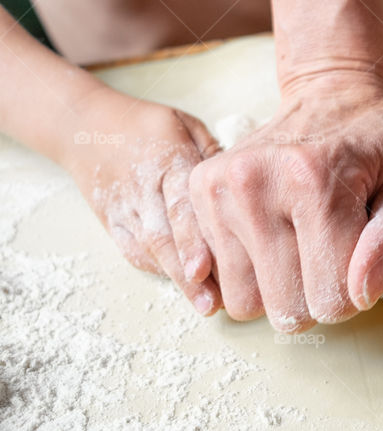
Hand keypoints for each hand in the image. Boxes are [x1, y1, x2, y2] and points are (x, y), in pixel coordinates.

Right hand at [61, 89, 222, 314]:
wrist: (85, 126)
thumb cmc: (149, 125)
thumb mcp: (188, 126)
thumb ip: (216, 157)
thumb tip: (249, 189)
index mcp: (168, 161)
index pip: (182, 205)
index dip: (193, 239)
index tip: (206, 268)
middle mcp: (144, 188)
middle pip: (166, 235)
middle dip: (188, 272)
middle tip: (213, 302)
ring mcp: (125, 207)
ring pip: (149, 248)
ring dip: (176, 278)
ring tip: (204, 305)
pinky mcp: (111, 221)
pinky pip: (132, 249)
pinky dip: (155, 269)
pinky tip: (181, 286)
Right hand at [189, 71, 382, 331]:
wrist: (333, 89)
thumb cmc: (381, 140)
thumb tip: (362, 292)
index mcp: (316, 181)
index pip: (332, 299)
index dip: (355, 295)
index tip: (362, 261)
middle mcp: (256, 183)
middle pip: (287, 309)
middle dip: (317, 296)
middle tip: (333, 253)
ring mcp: (218, 188)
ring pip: (246, 303)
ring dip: (279, 289)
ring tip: (302, 244)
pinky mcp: (198, 192)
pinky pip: (217, 281)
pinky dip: (248, 275)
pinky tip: (273, 242)